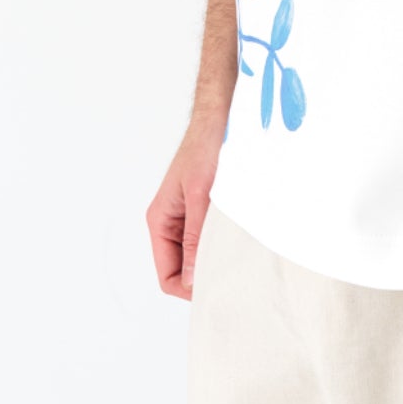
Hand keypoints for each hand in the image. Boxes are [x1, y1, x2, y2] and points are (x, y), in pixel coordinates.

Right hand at [146, 119, 223, 300]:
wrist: (223, 115)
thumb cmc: (207, 146)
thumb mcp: (201, 194)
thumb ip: (194, 237)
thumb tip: (191, 279)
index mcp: (160, 221)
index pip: (168, 277)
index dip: (189, 288)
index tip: (218, 287)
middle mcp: (172, 223)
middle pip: (184, 270)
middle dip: (205, 275)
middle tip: (234, 276)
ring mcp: (189, 216)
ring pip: (200, 255)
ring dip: (217, 257)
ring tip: (239, 254)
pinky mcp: (207, 208)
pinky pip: (212, 238)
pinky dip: (225, 242)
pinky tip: (242, 237)